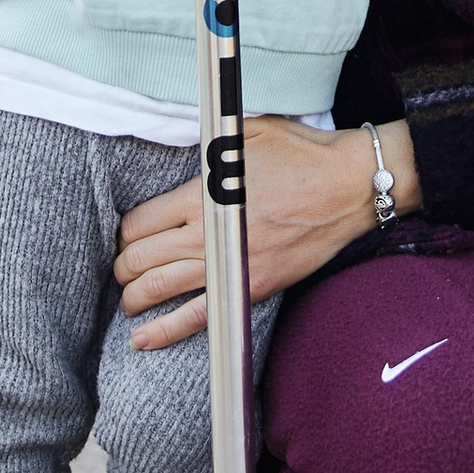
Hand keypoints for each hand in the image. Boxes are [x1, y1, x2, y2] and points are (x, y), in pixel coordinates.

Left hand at [115, 115, 420, 346]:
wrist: (350, 185)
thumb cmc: (303, 153)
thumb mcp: (247, 132)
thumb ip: (208, 147)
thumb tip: (183, 144)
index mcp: (203, 195)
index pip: (140, 223)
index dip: (125, 232)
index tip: (126, 235)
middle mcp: (210, 234)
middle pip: (142, 258)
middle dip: (123, 265)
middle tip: (123, 266)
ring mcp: (230, 265)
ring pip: (161, 288)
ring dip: (134, 296)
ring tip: (128, 299)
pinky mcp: (252, 286)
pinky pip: (199, 316)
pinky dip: (165, 331)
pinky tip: (141, 340)